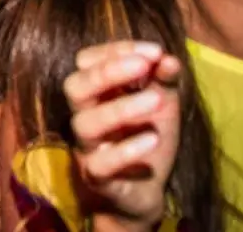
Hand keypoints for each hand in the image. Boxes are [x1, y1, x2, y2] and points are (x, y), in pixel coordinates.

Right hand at [64, 41, 180, 230]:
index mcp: (95, 91)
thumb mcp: (161, 103)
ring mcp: (87, 146)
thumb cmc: (146, 137)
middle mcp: (84, 114)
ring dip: (121, 108)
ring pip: (86, 123)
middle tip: (143, 65)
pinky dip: (126, 150)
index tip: (154, 51)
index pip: (87, 60)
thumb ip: (162, 79)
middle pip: (75, 86)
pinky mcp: (96, 178)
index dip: (116, 50)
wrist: (145, 191)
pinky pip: (100, 163)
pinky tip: (152, 139)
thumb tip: (168, 59)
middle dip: (108, 72)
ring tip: (156, 100)